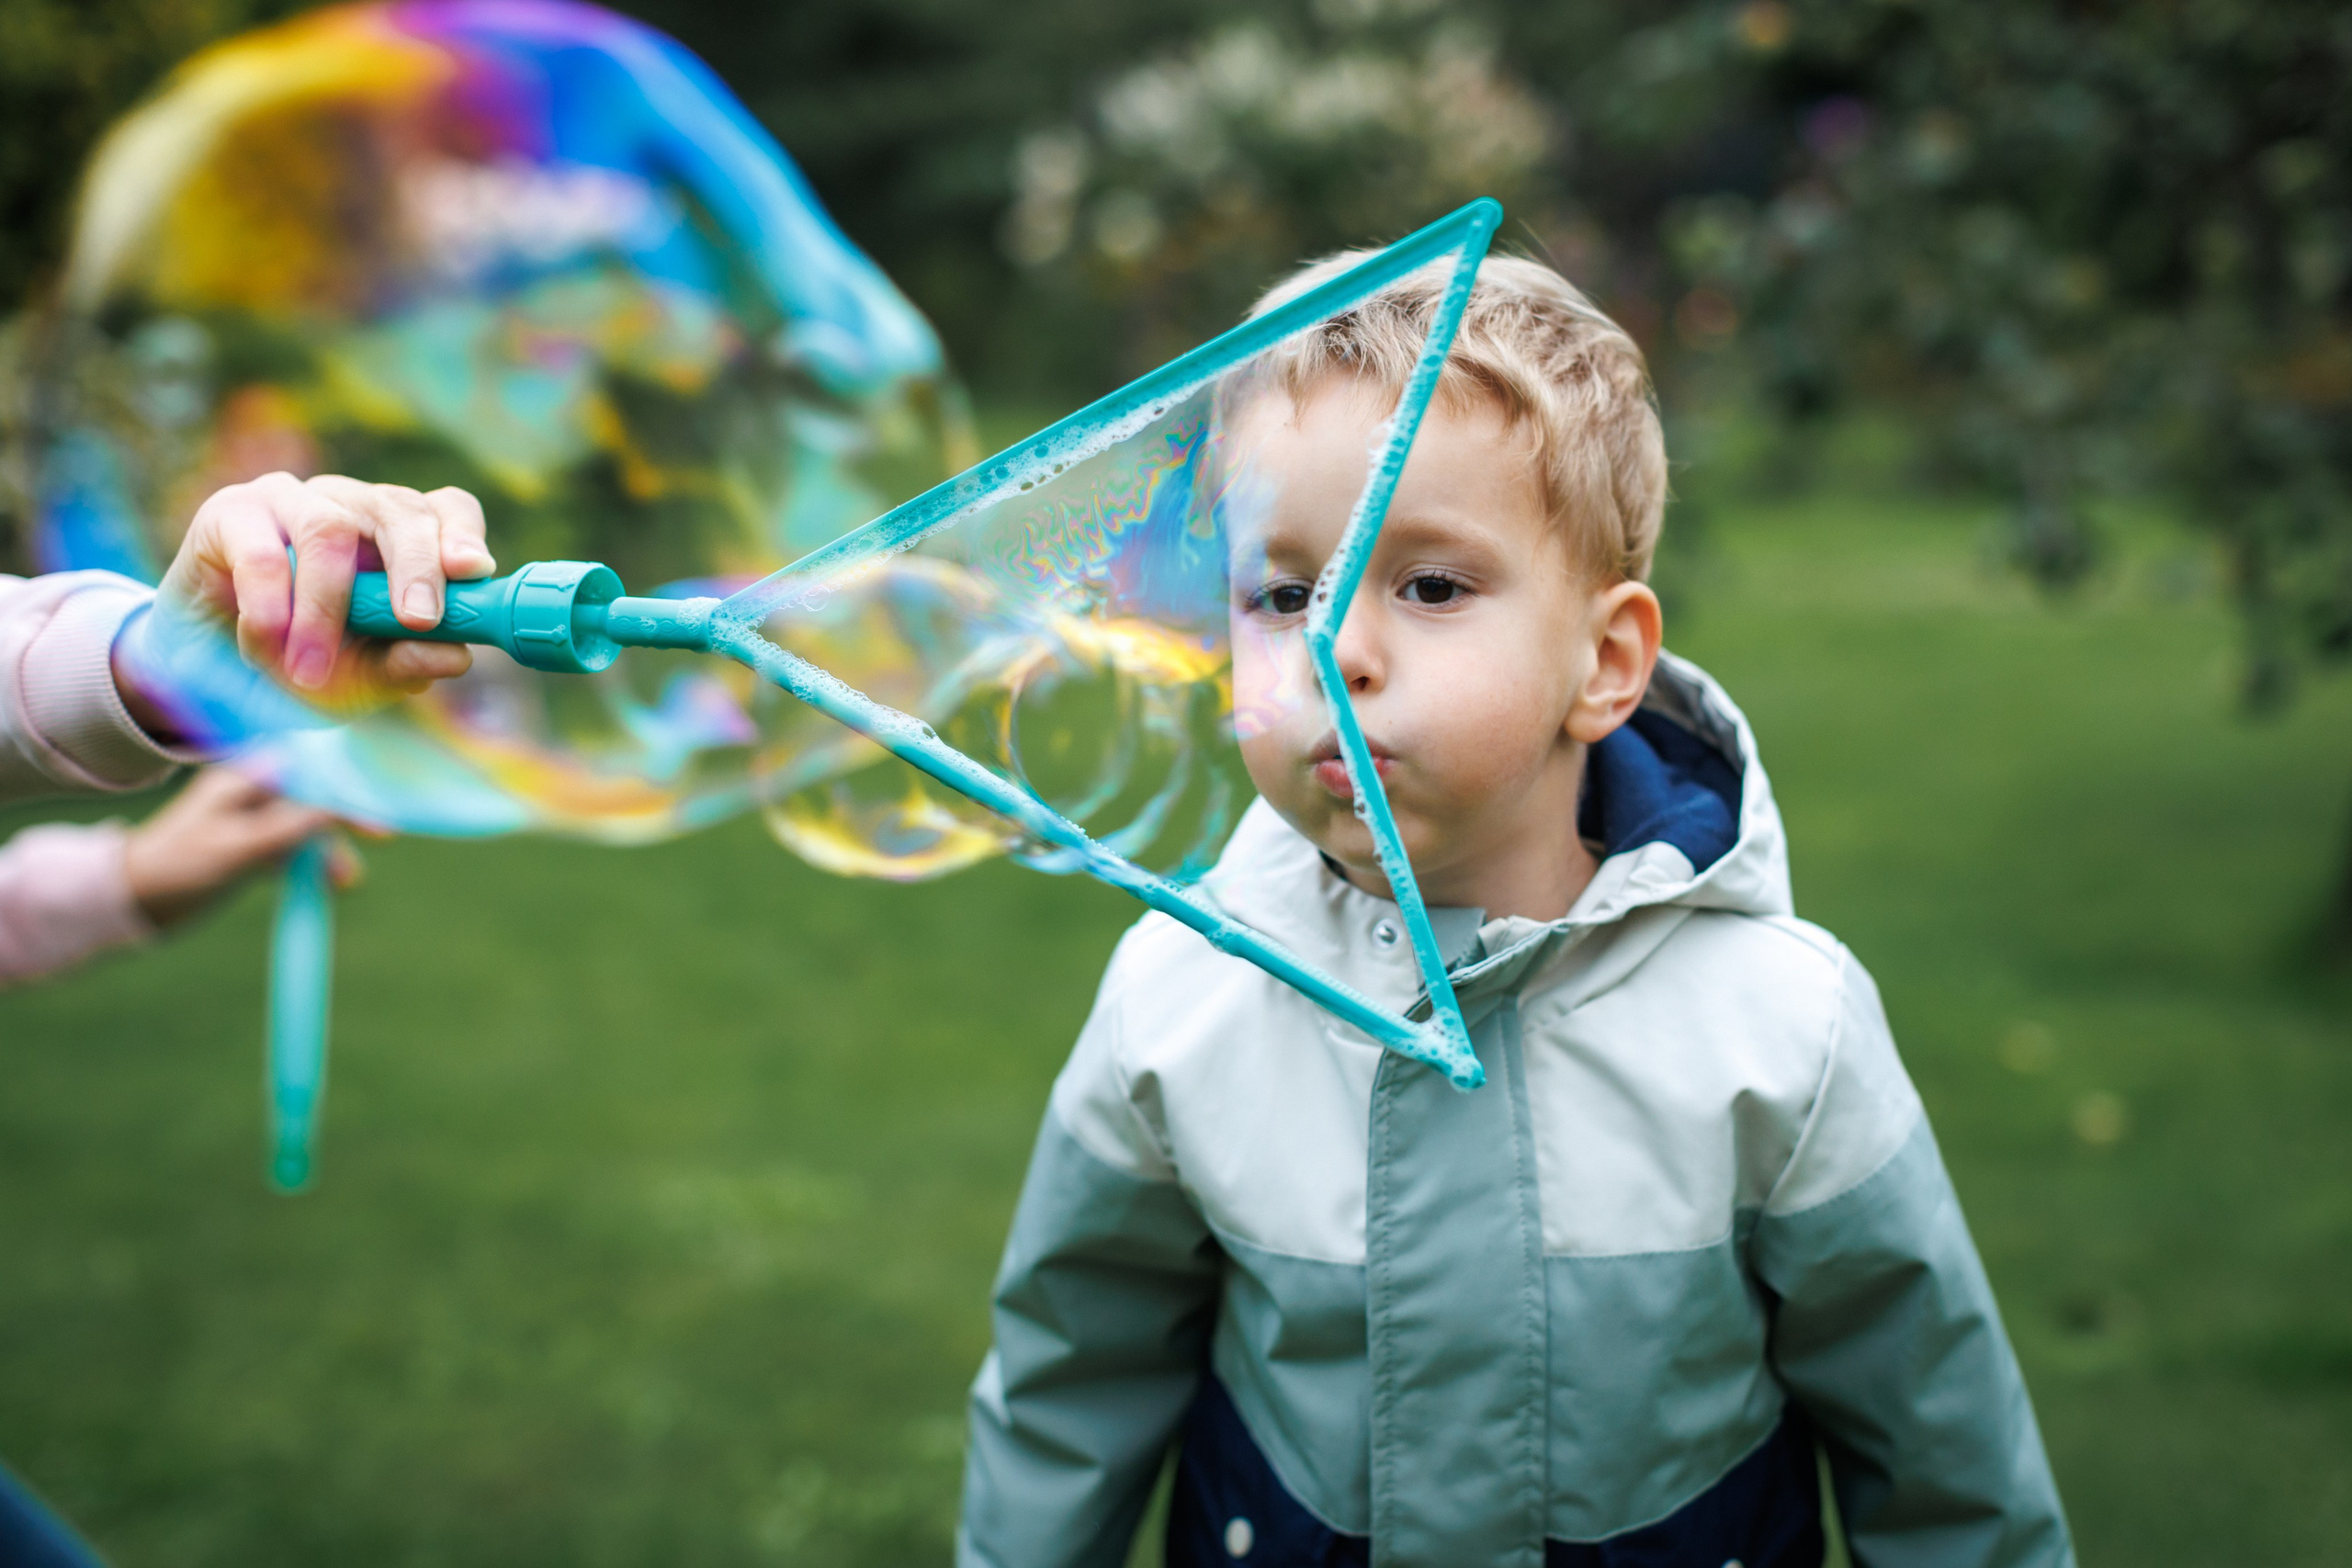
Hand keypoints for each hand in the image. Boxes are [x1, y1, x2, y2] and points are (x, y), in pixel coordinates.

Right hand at [115, 472, 496, 736]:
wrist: (201, 674)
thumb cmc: (295, 667)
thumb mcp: (356, 681)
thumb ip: (401, 668)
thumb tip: (456, 658)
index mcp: (396, 538)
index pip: (445, 509)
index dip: (462, 534)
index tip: (474, 571)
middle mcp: (352, 507)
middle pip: (399, 510)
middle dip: (417, 567)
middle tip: (419, 621)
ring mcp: (292, 501)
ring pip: (329, 530)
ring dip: (326, 609)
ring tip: (311, 671)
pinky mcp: (231, 512)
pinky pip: (261, 552)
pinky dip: (269, 607)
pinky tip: (264, 645)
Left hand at [123, 768, 360, 927]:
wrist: (135, 901)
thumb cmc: (177, 868)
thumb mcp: (235, 850)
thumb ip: (284, 829)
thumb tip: (334, 810)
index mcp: (243, 777)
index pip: (308, 770)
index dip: (346, 787)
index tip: (377, 812)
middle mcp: (252, 792)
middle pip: (314, 796)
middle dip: (344, 822)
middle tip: (380, 839)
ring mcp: (254, 820)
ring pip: (308, 826)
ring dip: (329, 851)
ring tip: (345, 882)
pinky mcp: (255, 846)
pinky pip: (295, 849)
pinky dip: (313, 864)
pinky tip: (329, 884)